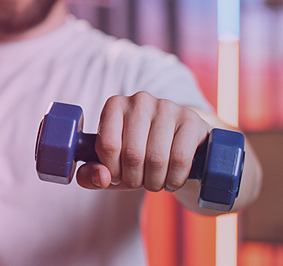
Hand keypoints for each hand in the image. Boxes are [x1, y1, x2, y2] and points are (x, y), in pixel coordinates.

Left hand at [75, 91, 210, 191]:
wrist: (178, 142)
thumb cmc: (139, 154)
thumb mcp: (112, 165)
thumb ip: (91, 174)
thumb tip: (101, 177)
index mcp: (115, 105)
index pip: (108, 145)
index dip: (112, 171)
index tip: (118, 176)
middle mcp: (140, 100)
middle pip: (132, 155)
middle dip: (135, 180)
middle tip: (140, 182)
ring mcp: (167, 107)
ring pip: (157, 159)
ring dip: (155, 182)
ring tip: (155, 181)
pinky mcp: (191, 119)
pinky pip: (180, 159)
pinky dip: (174, 179)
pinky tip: (172, 179)